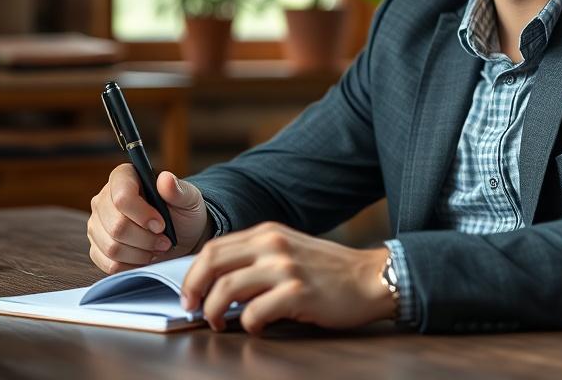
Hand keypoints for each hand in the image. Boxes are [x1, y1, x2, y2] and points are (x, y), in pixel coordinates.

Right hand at [88, 164, 210, 273]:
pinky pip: (108, 263)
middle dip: (145, 239)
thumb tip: (165, 178)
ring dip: (141, 253)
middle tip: (165, 241)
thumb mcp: (189, 199)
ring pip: (112, 247)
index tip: (161, 225)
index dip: (142, 215)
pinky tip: (146, 256)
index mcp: (123, 177)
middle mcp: (103, 199)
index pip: (122, 198)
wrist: (180, 235)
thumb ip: (177, 190)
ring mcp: (96, 224)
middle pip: (116, 226)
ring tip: (158, 247)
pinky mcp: (96, 247)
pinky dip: (132, 265)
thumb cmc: (183, 212)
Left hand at [180, 221, 393, 334]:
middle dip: (194, 291)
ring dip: (215, 312)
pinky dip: (248, 325)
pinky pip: (254, 313)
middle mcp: (273, 244)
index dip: (193, 274)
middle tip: (194, 310)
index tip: (190, 295)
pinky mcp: (298, 292)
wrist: (370, 278)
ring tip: (220, 324)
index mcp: (268, 232)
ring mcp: (285, 267)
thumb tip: (219, 281)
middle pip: (212, 264)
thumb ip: (258, 256)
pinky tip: (256, 328)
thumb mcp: (290, 249)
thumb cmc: (329, 271)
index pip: (214, 248)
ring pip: (227, 290)